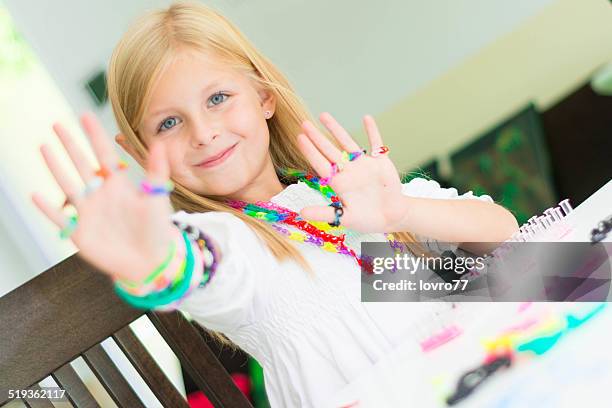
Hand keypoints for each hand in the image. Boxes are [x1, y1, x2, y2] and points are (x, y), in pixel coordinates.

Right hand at [31, 112, 176, 281]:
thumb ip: (156, 171)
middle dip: (69, 144)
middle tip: (57, 124)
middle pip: (81, 164)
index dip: (94, 135)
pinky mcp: (81, 233)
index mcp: (119, 186)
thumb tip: (160, 143)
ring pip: (68, 185)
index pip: (103, 154)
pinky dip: (47, 208)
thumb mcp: (157, 197)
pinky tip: (35, 195)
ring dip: (55, 167)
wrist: (152, 261)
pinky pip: (60, 219)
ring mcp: (89, 213)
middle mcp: (101, 195)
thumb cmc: (157, 229)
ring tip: (44, 147)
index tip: (85, 115)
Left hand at [297, 112, 404, 232]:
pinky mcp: (381, 163)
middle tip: (304, 123)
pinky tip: (366, 118)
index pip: (320, 163)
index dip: (310, 151)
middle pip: (329, 150)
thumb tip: (301, 212)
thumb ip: (324, 213)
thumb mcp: (344, 218)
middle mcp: (348, 171)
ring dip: (336, 129)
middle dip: (317, 137)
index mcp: (338, 183)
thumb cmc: (367, 220)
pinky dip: (372, 132)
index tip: (299, 138)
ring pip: (347, 143)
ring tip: (323, 116)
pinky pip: (377, 144)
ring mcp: (364, 165)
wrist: (392, 218)